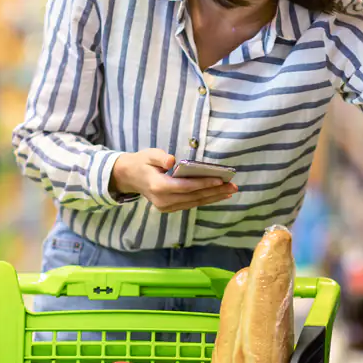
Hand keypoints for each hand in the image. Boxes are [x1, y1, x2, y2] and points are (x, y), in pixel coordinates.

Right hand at [111, 149, 237, 212]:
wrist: (129, 177)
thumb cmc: (142, 162)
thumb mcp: (148, 154)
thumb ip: (160, 157)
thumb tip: (172, 160)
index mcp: (158, 186)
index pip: (186, 186)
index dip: (204, 184)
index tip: (220, 180)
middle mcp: (163, 200)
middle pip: (194, 196)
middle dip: (215, 191)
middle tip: (233, 186)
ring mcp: (166, 206)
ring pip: (194, 202)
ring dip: (213, 197)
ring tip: (230, 191)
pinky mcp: (169, 208)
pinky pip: (190, 204)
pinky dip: (205, 199)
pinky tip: (218, 195)